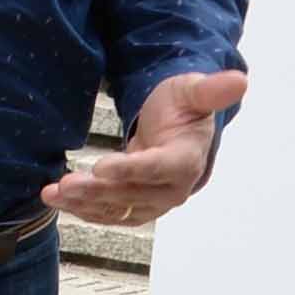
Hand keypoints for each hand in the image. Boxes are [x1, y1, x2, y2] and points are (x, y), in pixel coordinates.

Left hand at [44, 71, 249, 229]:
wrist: (179, 128)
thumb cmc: (184, 105)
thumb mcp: (194, 91)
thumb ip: (212, 90)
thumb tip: (241, 80)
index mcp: (187, 160)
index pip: (158, 168)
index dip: (130, 169)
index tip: (101, 166)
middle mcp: (172, 189)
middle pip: (132, 193)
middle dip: (97, 190)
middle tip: (65, 183)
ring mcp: (153, 203)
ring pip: (116, 208)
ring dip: (84, 203)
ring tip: (54, 193)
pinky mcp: (136, 208)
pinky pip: (109, 213)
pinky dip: (84, 209)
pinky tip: (59, 200)